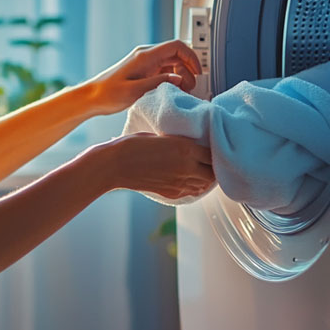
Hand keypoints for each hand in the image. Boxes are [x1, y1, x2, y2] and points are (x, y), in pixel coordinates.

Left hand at [84, 39, 201, 114]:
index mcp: (145, 56)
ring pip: (172, 63)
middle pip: (177, 55)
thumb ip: (159, 82)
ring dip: (181, 76)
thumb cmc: (108, 93)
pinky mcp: (144, 72)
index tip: (198, 72)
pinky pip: (165, 70)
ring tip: (182, 91)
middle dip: (188, 70)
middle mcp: (146, 56)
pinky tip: (172, 91)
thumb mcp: (135, 91)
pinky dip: (173, 79)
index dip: (191, 57)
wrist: (92, 97)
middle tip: (189, 87)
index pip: (177, 46)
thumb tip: (179, 78)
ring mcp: (145, 64)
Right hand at [92, 132, 213, 199]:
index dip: (214, 151)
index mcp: (185, 149)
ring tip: (201, 170)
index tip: (211, 148)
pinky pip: (192, 192)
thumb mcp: (160, 135)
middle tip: (210, 161)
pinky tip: (190, 179)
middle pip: (213, 173)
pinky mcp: (171, 193)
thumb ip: (180, 142)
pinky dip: (195, 186)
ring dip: (205, 178)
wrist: (115, 165)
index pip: (213, 153)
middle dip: (213, 167)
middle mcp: (186, 167)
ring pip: (204, 185)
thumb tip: (192, 143)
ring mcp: (179, 183)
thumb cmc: (133, 145)